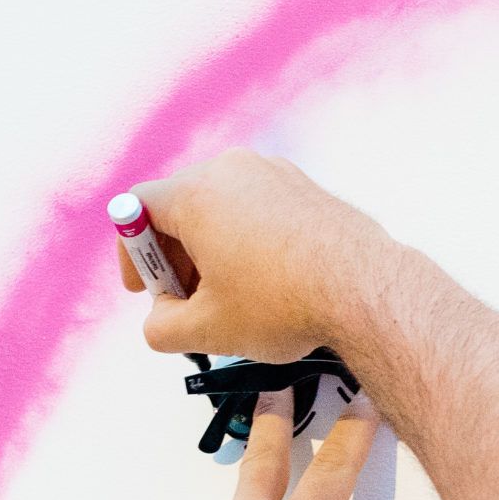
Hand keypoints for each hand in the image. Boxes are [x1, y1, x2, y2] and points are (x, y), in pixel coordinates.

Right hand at [114, 150, 387, 361]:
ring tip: (232, 298)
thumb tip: (160, 321)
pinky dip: (249, 240)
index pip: (137, 209)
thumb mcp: (207, 329)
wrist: (364, 290)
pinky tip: (269, 282)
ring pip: (223, 208)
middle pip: (180, 206)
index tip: (147, 288)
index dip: (134, 254)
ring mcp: (274, 173)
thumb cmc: (283, 303)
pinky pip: (259, 208)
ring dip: (213, 250)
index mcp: (196, 193)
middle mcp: (233, 170)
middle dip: (176, 257)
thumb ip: (161, 327)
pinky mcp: (305, 187)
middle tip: (188, 301)